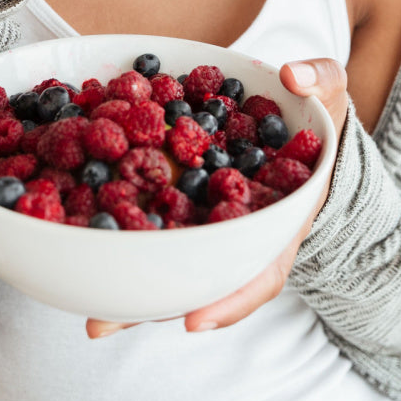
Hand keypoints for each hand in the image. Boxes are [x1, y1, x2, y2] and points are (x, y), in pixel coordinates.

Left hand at [86, 57, 348, 338]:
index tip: (192, 321)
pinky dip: (115, 221)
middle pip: (198, 276)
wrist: (296, 112)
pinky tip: (73, 229)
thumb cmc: (314, 111)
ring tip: (81, 312)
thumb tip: (292, 76)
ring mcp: (207, 217)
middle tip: (101, 324)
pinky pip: (147, 212)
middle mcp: (239, 229)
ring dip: (125, 282)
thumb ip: (317, 80)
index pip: (261, 269)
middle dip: (152, 301)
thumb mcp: (327, 92)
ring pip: (167, 255)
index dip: (230, 298)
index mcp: (280, 218)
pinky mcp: (179, 195)